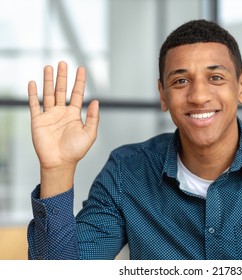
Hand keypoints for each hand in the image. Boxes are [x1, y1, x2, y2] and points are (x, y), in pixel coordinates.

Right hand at [28, 61, 98, 196]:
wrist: (59, 162)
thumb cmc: (76, 150)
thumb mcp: (89, 134)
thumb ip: (93, 117)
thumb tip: (96, 101)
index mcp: (74, 115)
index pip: (77, 93)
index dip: (79, 81)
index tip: (81, 68)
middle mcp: (61, 112)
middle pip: (62, 90)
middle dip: (63, 77)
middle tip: (63, 63)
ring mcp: (49, 115)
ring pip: (48, 94)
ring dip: (48, 81)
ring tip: (49, 67)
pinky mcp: (38, 120)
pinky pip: (34, 104)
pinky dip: (33, 94)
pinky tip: (33, 83)